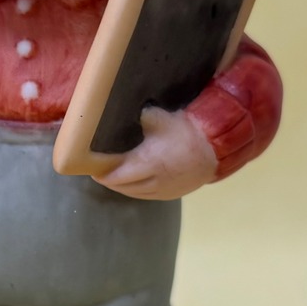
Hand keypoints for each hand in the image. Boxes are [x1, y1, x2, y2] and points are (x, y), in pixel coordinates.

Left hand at [94, 106, 216, 199]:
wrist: (214, 147)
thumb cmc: (183, 129)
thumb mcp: (158, 117)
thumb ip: (136, 117)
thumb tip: (115, 109)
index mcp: (147, 163)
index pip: (116, 176)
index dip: (102, 174)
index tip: (92, 169)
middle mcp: (154, 181)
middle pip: (123, 187)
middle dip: (110, 180)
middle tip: (100, 172)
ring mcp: (164, 190)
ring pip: (135, 194)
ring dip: (122, 187)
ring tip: (113, 178)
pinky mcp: (173, 194)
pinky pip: (148, 196)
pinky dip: (137, 191)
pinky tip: (133, 184)